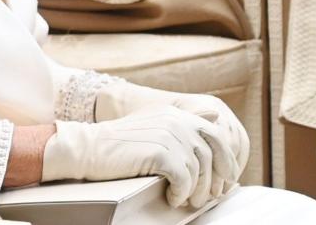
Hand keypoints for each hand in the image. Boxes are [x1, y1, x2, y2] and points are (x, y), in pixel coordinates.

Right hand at [42, 106, 234, 207]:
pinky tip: (171, 197)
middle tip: (206, 197)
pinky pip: (184, 180)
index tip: (225, 180)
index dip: (226, 161)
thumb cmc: (120, 146)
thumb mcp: (154, 127)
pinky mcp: (160, 153)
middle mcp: (176, 121)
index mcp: (177, 114)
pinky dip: (181, 193)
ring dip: (196, 191)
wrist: (89, 148)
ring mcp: (169, 135)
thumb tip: (215, 128)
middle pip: (213, 155)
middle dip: (214, 180)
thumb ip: (181, 129)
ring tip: (185, 200)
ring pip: (199, 170)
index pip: (217, 136)